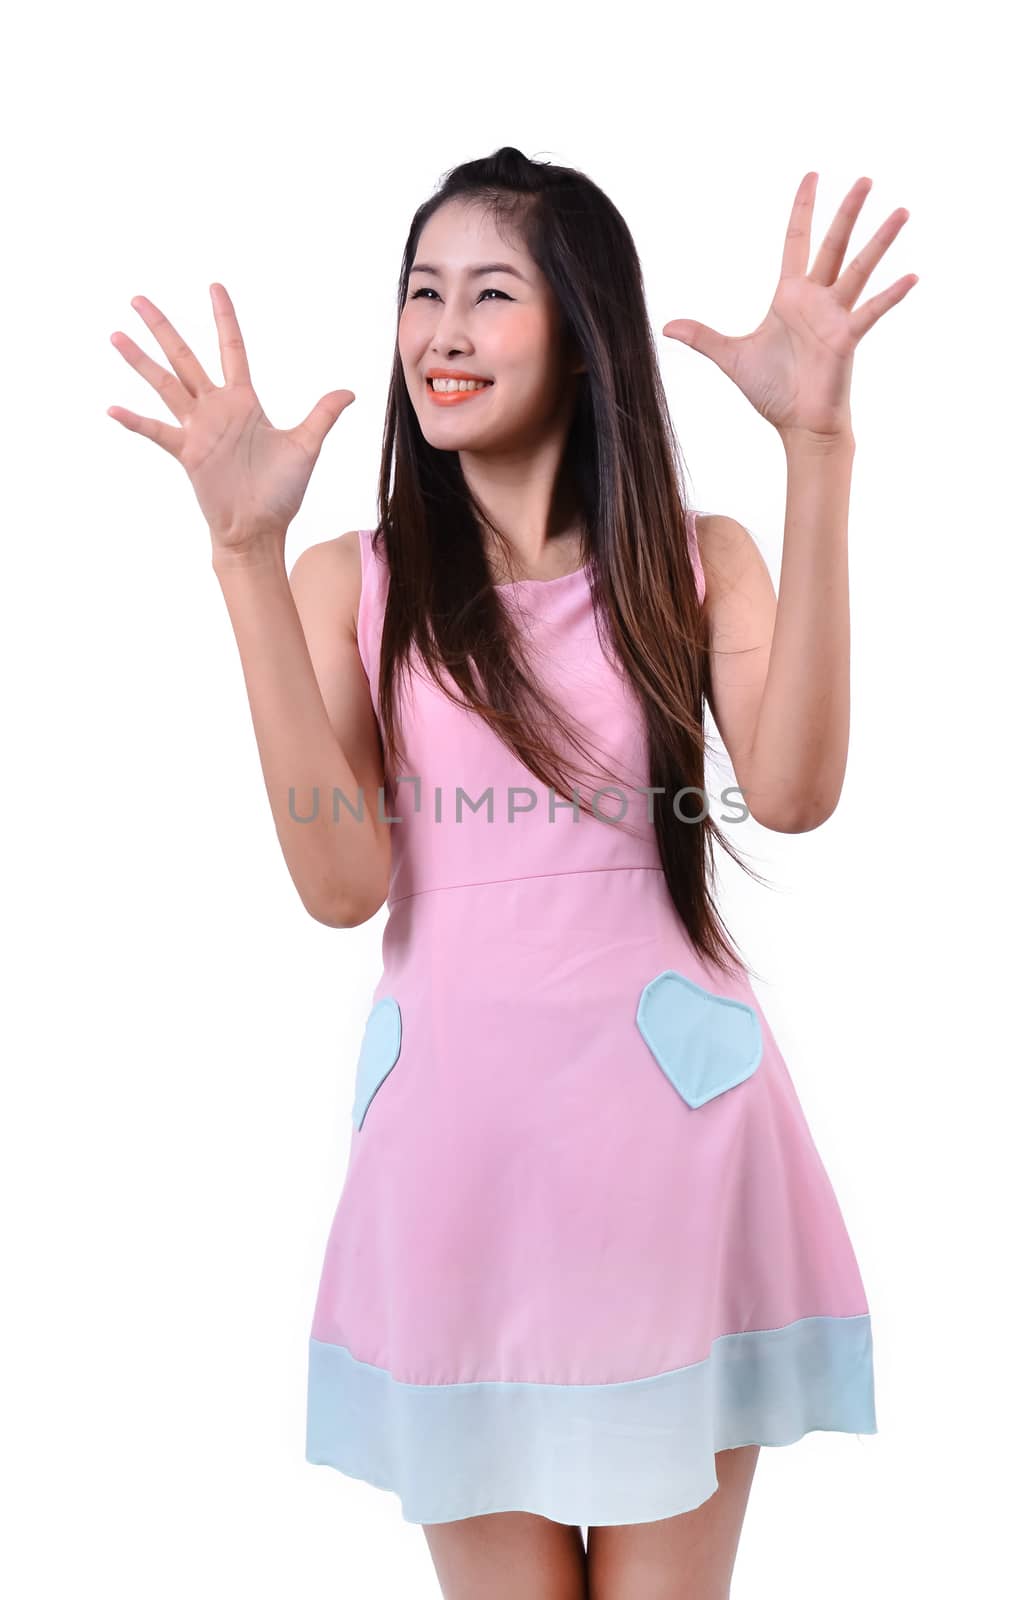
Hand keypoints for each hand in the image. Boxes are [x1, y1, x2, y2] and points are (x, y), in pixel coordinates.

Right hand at [108, 284, 354, 552]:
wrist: (260, 529)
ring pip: (165, 386)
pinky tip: (113, 409)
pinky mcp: (188, 454)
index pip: (232, 349)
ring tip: (116, 335)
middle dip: (163, 329)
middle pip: (185, 358)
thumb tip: (350, 391)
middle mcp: (216, 410)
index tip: (214, 287)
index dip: (224, 318)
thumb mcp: (306, 447)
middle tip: (138, 299)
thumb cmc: (281, 492)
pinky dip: (136, 421)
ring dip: (141, 362)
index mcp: (244, 402)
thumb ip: (322, 415)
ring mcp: (198, 430)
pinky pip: (157, 432)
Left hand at [663, 172, 916, 440]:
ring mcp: (836, 317)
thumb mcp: (731, 357)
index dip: (803, 208)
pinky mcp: (848, 339)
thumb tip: (666, 326)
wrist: (797, 425)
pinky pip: (872, 311)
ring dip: (880, 242)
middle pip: (833, 244)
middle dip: (848, 211)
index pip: (797, 241)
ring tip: (901, 211)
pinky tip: (911, 276)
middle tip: (866, 178)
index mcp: (790, 297)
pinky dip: (891, 296)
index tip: (813, 175)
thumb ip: (703, 337)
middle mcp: (817, 299)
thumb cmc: (772, 390)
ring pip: (859, 269)